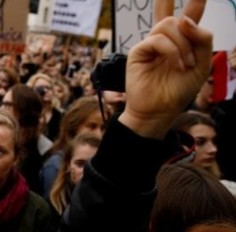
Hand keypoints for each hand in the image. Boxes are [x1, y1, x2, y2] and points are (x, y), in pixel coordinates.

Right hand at [120, 0, 211, 138]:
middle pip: (172, 15)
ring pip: (170, 24)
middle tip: (187, 26)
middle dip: (176, 11)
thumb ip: (202, 38)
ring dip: (183, 45)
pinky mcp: (138, 51)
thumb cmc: (179, 90)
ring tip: (185, 65)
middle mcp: (164, 40)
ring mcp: (150, 44)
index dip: (194, 2)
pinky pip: (158, 39)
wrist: (161, 110)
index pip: (187, 16)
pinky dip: (172, 52)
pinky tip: (177, 66)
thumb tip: (184, 19)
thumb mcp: (202, 64)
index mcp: (181, 42)